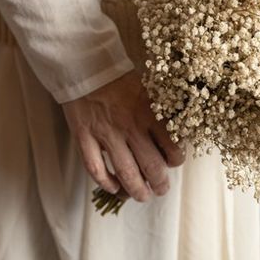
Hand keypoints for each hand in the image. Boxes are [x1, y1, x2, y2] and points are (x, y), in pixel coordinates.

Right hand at [61, 68, 185, 201]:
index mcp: (148, 113)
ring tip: (142, 196)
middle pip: (151, 166)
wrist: (84, 64)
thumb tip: (173, 129)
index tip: (174, 162)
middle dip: (160, 183)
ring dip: (137, 190)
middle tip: (161, 188)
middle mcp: (130, 127)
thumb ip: (157, 110)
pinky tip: (113, 188)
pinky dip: (106, 183)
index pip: (171, 147)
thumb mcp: (146, 88)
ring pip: (126, 173)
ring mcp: (106, 134)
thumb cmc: (117, 75)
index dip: (176, 160)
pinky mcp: (84, 137)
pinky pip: (96, 169)